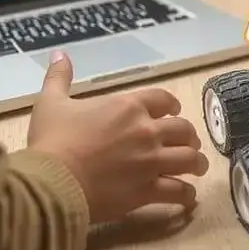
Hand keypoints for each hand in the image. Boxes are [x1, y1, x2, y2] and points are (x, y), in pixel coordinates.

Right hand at [27, 53, 208, 223]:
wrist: (52, 182)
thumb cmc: (52, 140)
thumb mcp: (51, 103)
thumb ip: (59, 77)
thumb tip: (59, 53)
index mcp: (128, 106)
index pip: (163, 99)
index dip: (172, 104)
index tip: (174, 111)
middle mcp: (147, 131)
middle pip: (183, 129)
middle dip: (189, 136)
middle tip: (188, 143)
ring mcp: (151, 162)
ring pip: (188, 159)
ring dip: (196, 162)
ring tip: (198, 168)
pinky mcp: (147, 191)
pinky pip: (178, 191)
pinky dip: (187, 194)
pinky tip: (188, 196)